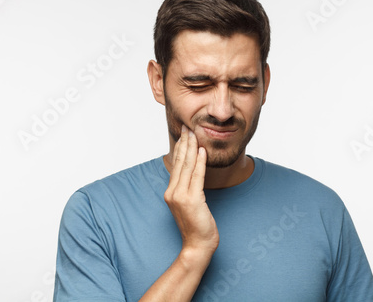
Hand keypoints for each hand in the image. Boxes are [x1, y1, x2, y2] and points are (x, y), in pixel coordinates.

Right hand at [164, 125, 219, 254]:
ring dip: (191, 148)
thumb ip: (188, 189)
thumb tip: (193, 173)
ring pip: (187, 166)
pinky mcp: (192, 200)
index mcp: (171, 192)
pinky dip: (199, 162)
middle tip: (187, 127)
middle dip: (184, 143)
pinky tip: (201, 150)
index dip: (180, 148)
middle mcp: (172, 192)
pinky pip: (196, 176)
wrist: (197, 245)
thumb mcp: (189, 204)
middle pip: (180, 162)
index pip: (176, 165)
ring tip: (194, 133)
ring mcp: (181, 196)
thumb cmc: (196, 226)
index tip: (184, 134)